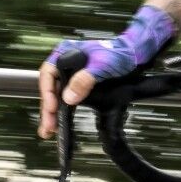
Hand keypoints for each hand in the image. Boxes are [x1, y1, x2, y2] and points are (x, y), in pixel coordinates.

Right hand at [37, 5, 175, 138]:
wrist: (134, 55)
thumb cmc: (119, 53)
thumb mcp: (101, 65)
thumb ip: (85, 79)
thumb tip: (69, 97)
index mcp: (65, 52)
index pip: (48, 73)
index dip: (47, 92)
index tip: (52, 107)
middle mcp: (65, 63)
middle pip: (50, 87)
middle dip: (48, 108)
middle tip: (49, 126)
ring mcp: (72, 73)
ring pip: (57, 94)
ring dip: (53, 111)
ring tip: (50, 129)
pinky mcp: (79, 83)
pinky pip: (68, 97)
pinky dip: (63, 109)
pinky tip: (60, 120)